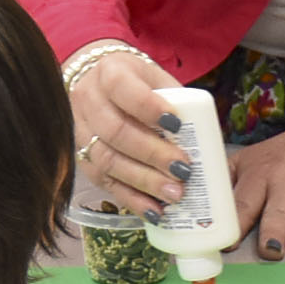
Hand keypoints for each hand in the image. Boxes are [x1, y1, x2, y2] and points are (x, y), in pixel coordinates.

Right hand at [69, 42, 187, 215]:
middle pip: (115, 131)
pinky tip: (154, 211)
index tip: (177, 124)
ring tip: (174, 195)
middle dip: (153, 154)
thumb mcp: (154, 77)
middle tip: (183, 170)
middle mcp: (87, 100)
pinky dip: (131, 199)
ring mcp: (79, 130)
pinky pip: (103, 182)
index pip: (122, 88)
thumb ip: (174, 99)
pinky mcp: (80, 157)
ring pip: (106, 160)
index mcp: (108, 72)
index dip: (148, 108)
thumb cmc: (136, 83)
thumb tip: (205, 137)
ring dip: (143, 181)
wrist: (96, 84)